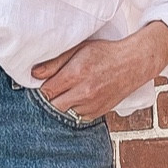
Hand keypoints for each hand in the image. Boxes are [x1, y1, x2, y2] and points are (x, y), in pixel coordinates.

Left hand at [32, 20, 167, 121]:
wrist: (133, 63)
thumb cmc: (104, 53)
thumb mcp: (78, 50)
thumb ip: (55, 62)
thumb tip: (34, 74)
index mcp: (76, 74)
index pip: (46, 91)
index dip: (39, 89)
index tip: (39, 86)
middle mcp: (83, 93)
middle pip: (52, 106)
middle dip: (47, 100)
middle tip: (48, 92)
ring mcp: (91, 105)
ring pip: (64, 114)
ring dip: (60, 107)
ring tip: (63, 95)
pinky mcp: (98, 113)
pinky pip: (77, 118)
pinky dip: (73, 111)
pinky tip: (75, 100)